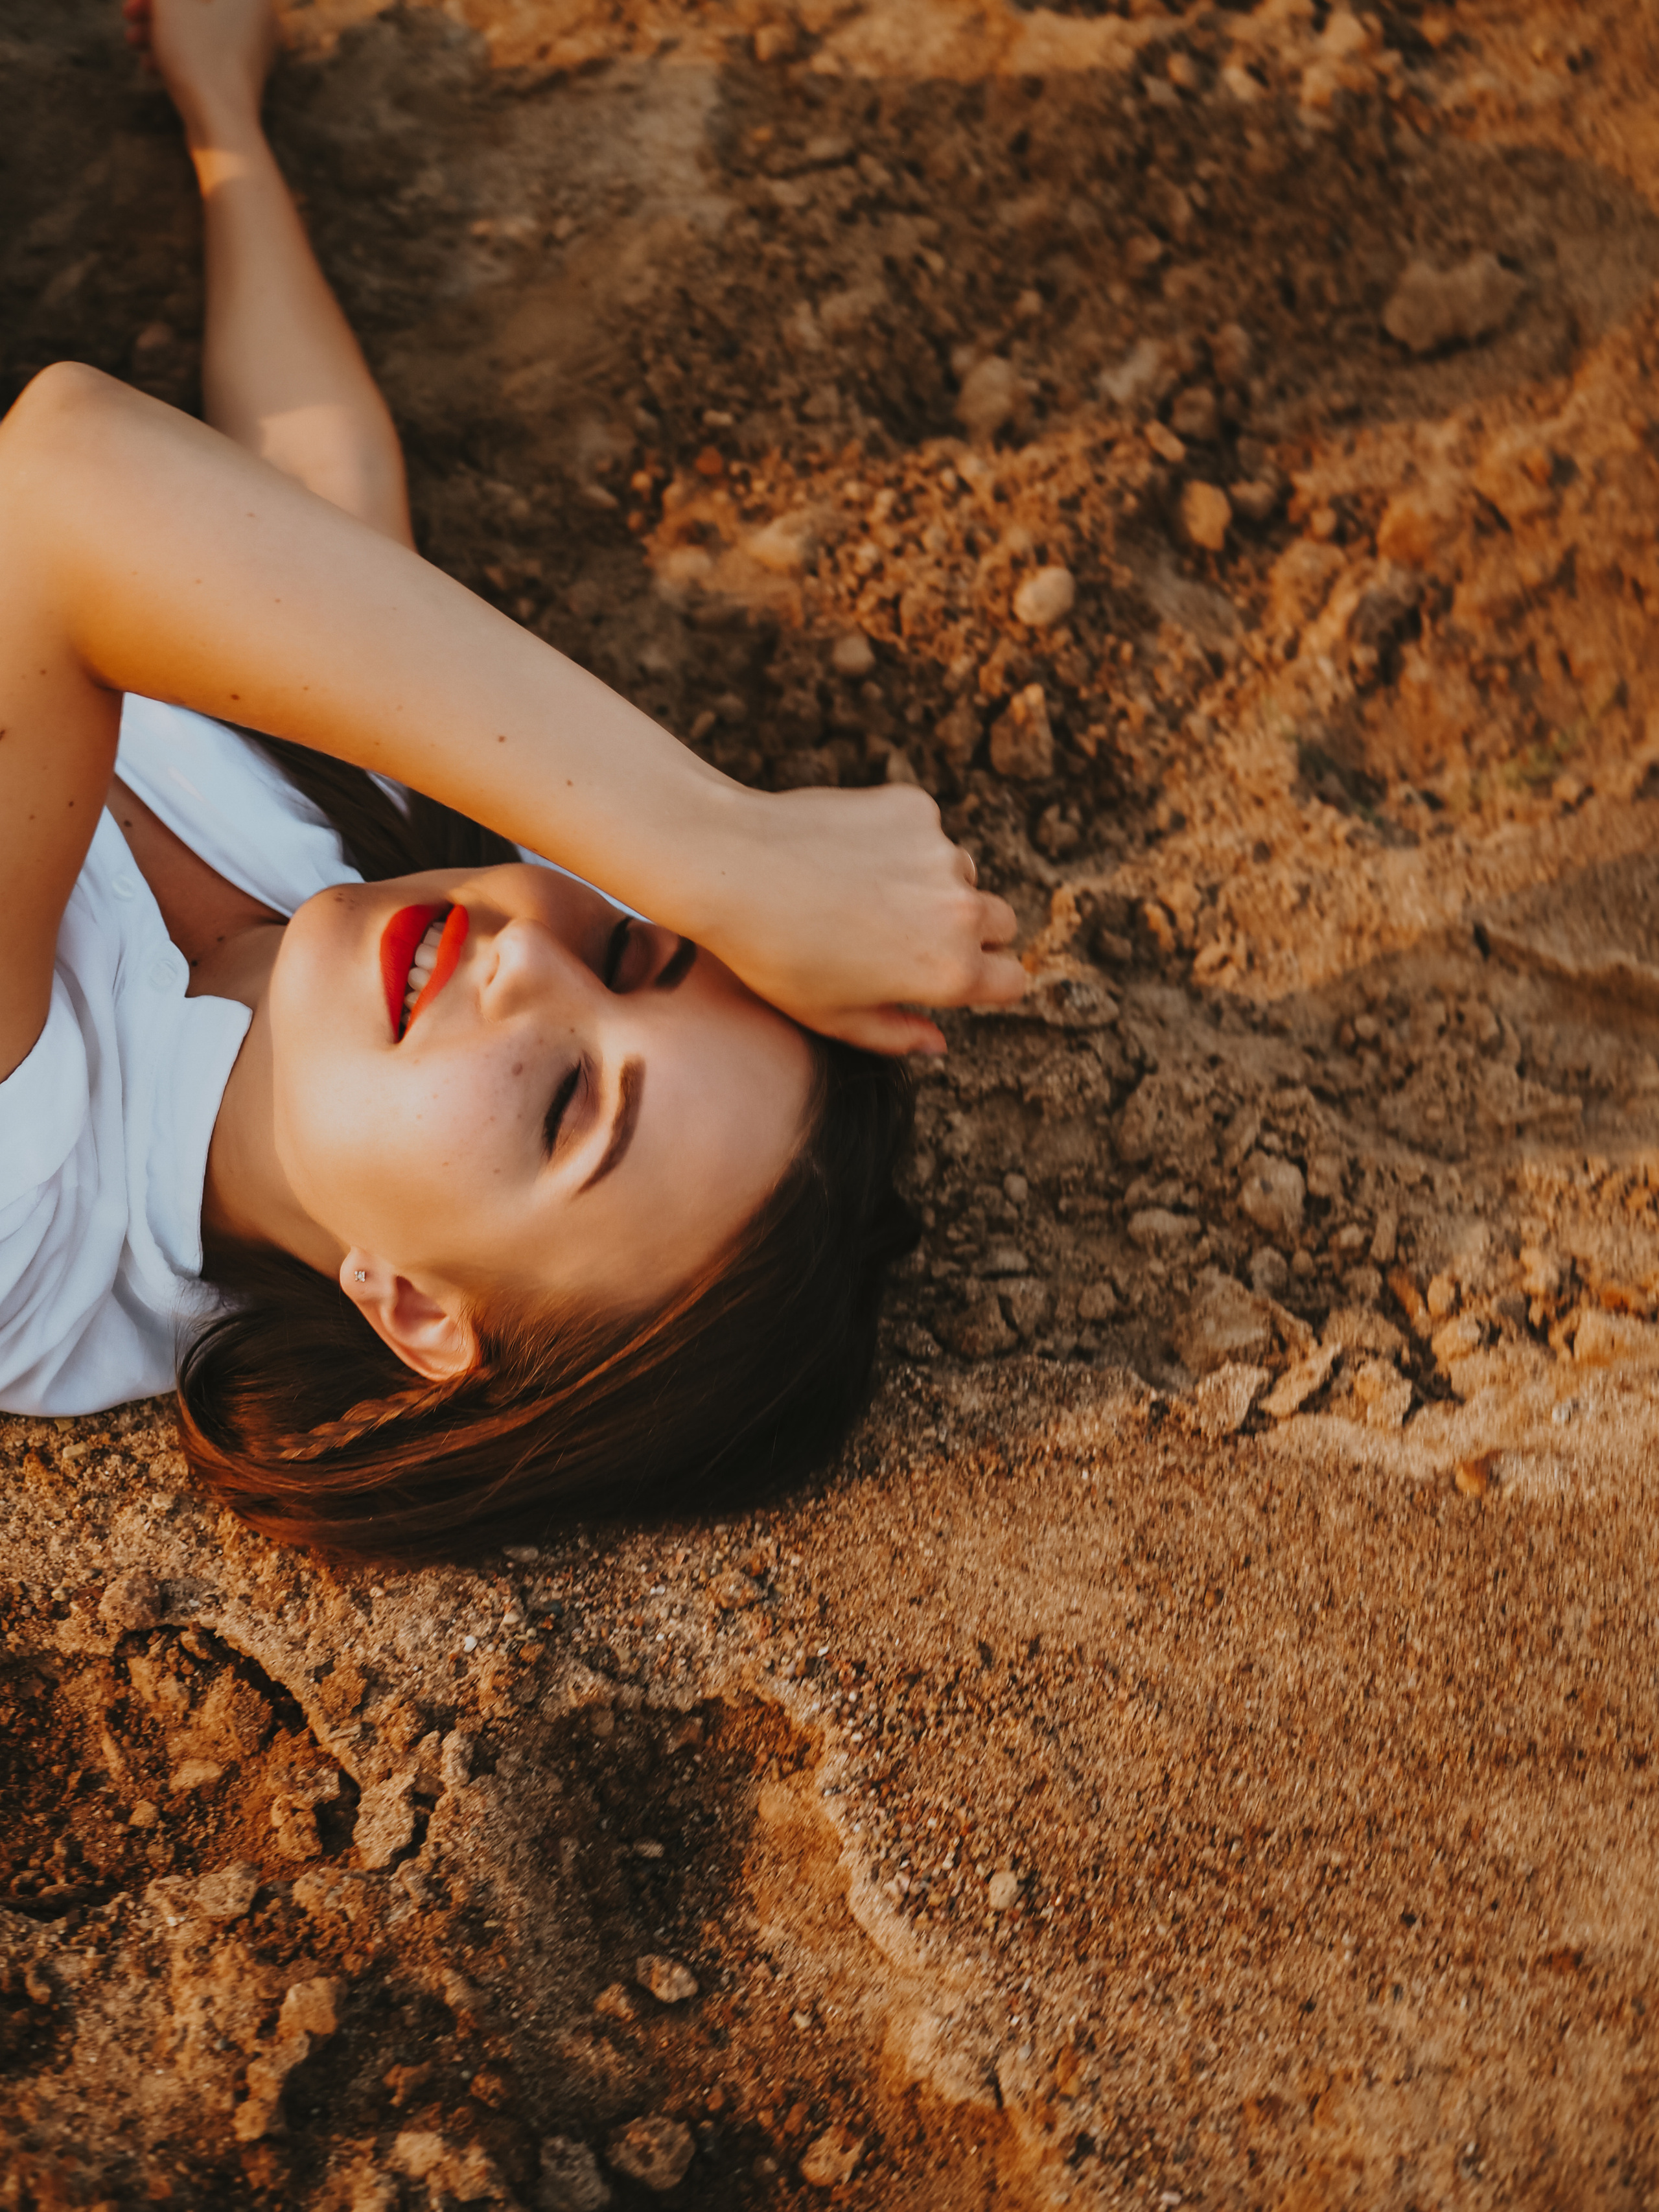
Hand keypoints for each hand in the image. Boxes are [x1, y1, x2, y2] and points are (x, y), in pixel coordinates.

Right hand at [123, 0, 278, 138]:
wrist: (223, 128)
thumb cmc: (199, 58)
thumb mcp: (172, 4)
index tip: (136, 1)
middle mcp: (260, 20)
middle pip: (198, 4)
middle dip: (158, 8)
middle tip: (128, 15)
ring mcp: (253, 52)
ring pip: (198, 29)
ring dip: (161, 31)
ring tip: (133, 41)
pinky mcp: (241, 80)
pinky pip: (206, 56)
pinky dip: (179, 54)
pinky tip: (151, 65)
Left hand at [701, 782, 1024, 1056]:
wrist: (732, 866)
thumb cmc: (775, 954)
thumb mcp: (832, 1017)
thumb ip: (895, 1035)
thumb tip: (938, 1042)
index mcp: (951, 972)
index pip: (1013, 980)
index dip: (987, 981)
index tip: (957, 976)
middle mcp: (962, 911)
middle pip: (1000, 923)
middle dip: (969, 931)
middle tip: (905, 934)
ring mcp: (942, 853)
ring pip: (960, 871)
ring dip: (932, 882)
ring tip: (860, 891)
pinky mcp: (915, 808)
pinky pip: (924, 830)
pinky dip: (899, 840)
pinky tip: (844, 853)